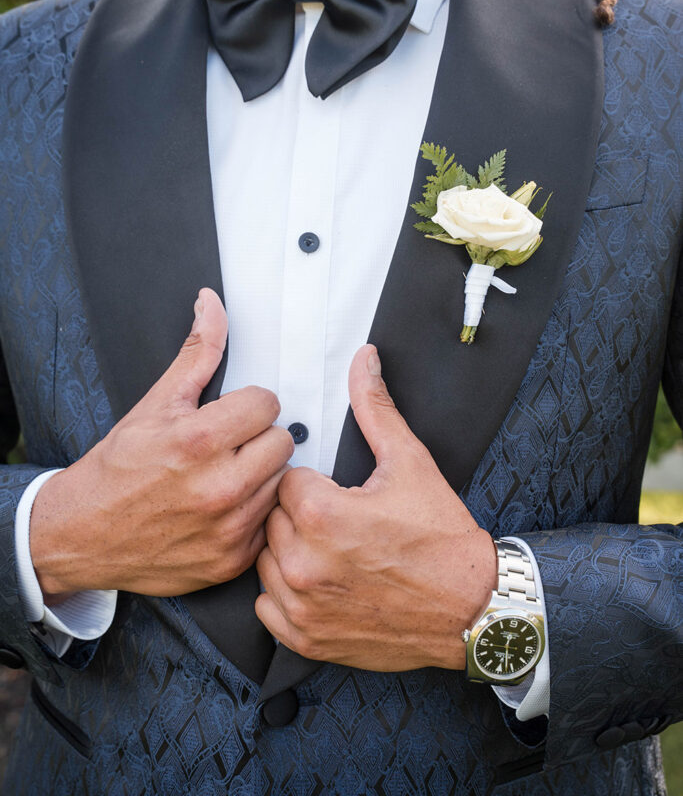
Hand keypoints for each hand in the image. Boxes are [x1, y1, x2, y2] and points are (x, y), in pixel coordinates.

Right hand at [30, 288, 293, 599]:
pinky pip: (269, 521)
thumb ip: (196, 352)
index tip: (229, 416)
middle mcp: (219, 487)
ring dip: (259, 475)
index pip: (268, 404)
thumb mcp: (155, 402)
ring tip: (224, 476)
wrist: (83, 534)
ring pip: (280, 481)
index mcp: (200, 441)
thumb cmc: (119, 467)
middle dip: (256, 438)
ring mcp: (228, 528)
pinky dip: (252, 513)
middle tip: (226, 446)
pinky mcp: (232, 559)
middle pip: (282, 441)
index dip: (248, 405)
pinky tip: (223, 508)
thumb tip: (211, 304)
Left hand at [255, 345, 496, 670]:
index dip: (313, 484)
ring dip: (291, 553)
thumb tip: (363, 359)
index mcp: (320, 513)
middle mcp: (303, 561)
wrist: (471, 610)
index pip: (285, 480)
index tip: (339, 494)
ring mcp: (301, 605)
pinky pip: (267, 607)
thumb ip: (375, 407)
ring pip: (267, 560)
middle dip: (302, 516)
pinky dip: (287, 596)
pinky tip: (321, 583)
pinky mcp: (305, 638)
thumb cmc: (442, 539)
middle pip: (273, 518)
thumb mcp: (409, 462)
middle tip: (342, 524)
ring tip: (333, 552)